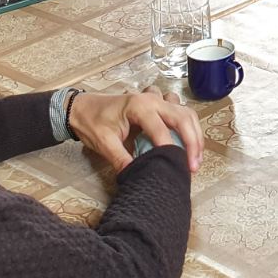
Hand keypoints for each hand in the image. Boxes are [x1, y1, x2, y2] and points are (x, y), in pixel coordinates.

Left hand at [69, 88, 202, 173]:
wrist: (82, 108)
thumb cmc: (92, 122)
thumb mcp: (103, 142)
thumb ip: (121, 159)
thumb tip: (136, 177)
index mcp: (139, 106)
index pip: (161, 129)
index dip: (170, 149)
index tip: (175, 167)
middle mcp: (152, 100)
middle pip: (183, 117)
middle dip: (192, 141)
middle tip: (193, 165)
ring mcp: (157, 101)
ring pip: (186, 112)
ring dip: (194, 133)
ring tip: (195, 156)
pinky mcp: (158, 105)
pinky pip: (181, 112)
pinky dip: (189, 127)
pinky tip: (188, 143)